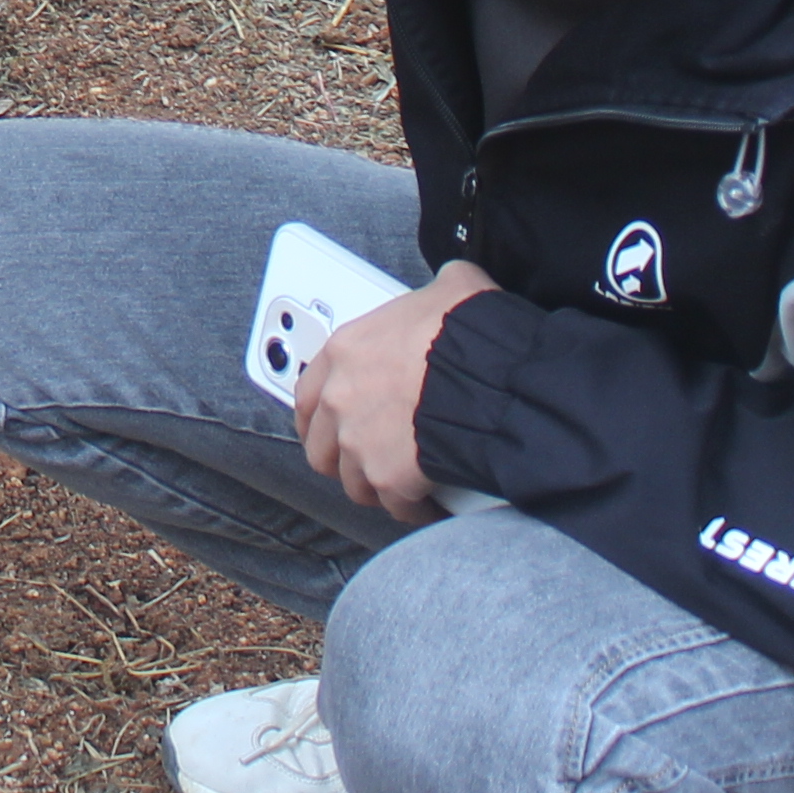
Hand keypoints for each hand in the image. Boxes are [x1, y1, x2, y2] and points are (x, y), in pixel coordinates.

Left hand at [294, 261, 498, 518]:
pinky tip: (426, 502)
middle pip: (320, 448)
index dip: (316, 416)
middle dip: (340, 458)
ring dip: (373, 485)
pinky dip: (409, 507)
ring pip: (352, 482)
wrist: (486, 376)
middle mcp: (341, 400)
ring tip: (397, 484)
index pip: (307, 394)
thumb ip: (437, 291)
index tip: (324, 426)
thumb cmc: (467, 330)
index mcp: (345, 352)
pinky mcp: (388, 478)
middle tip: (363, 460)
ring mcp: (359, 443)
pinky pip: (394, 505)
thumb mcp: (449, 288)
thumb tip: (455, 285)